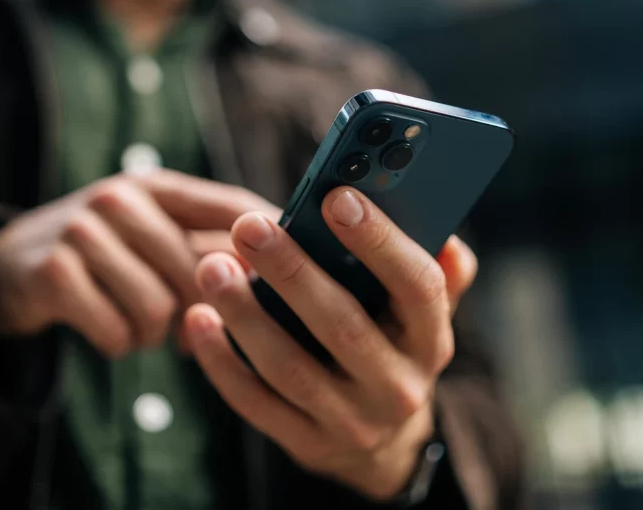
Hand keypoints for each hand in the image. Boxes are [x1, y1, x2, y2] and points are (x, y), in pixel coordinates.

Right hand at [0, 170, 278, 356]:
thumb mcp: (152, 236)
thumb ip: (207, 248)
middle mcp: (123, 197)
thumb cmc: (103, 257)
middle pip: (201, 271)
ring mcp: (84, 230)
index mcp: (159, 187)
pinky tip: (109, 329)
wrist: (6, 269)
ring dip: (155, 333)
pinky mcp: (54, 272)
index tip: (303, 273)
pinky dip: (120, 343)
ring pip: (160, 308)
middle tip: (188, 328)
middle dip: (202, 312)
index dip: (272, 242)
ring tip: (142, 324)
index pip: (234, 208)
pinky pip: (118, 330)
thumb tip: (282, 277)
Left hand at [182, 187, 476, 499]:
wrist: (382, 443)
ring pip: (290, 367)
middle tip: (249, 227)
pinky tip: (198, 318)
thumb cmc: (393, 351)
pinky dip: (222, 361)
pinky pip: (256, 402)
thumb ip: (438, 274)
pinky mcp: (307, 444)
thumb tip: (443, 232)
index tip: (336, 198)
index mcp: (431, 341)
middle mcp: (398, 387)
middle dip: (292, 272)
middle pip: (342, 325)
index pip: (417, 287)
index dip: (379, 241)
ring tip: (211, 266)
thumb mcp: (422, 316)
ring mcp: (351, 423)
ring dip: (245, 314)